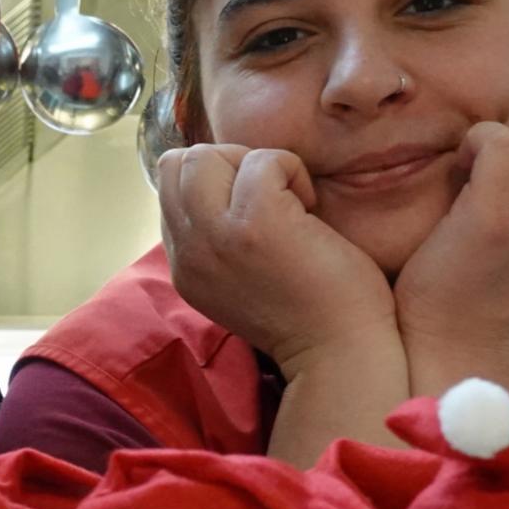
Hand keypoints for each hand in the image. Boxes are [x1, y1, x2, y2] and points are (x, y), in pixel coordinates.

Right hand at [158, 143, 399, 377]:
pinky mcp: (253, 222)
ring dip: (255, 165)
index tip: (252, 206)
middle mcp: (188, 252)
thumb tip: (225, 185)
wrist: (339, 353)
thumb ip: (218, 241)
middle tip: (272, 197)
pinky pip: (262, 160)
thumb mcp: (241, 280)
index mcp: (183, 268)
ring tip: (289, 201)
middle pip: (179, 164)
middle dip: (228, 164)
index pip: (169, 190)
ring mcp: (216, 236)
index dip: (214, 181)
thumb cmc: (309, 313)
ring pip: (205, 156)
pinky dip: (292, 170)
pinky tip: (311, 207)